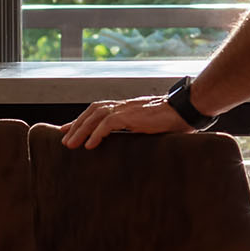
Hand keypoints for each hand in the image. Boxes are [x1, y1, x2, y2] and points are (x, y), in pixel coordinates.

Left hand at [60, 97, 188, 147]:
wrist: (186, 110)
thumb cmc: (173, 120)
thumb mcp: (150, 126)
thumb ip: (138, 130)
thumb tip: (133, 142)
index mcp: (126, 108)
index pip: (98, 111)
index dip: (82, 120)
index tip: (68, 130)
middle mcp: (124, 106)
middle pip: (92, 111)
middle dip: (76, 125)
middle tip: (63, 139)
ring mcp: (127, 109)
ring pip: (96, 116)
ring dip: (81, 130)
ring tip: (71, 144)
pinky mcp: (132, 115)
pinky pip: (108, 123)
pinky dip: (97, 133)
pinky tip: (90, 145)